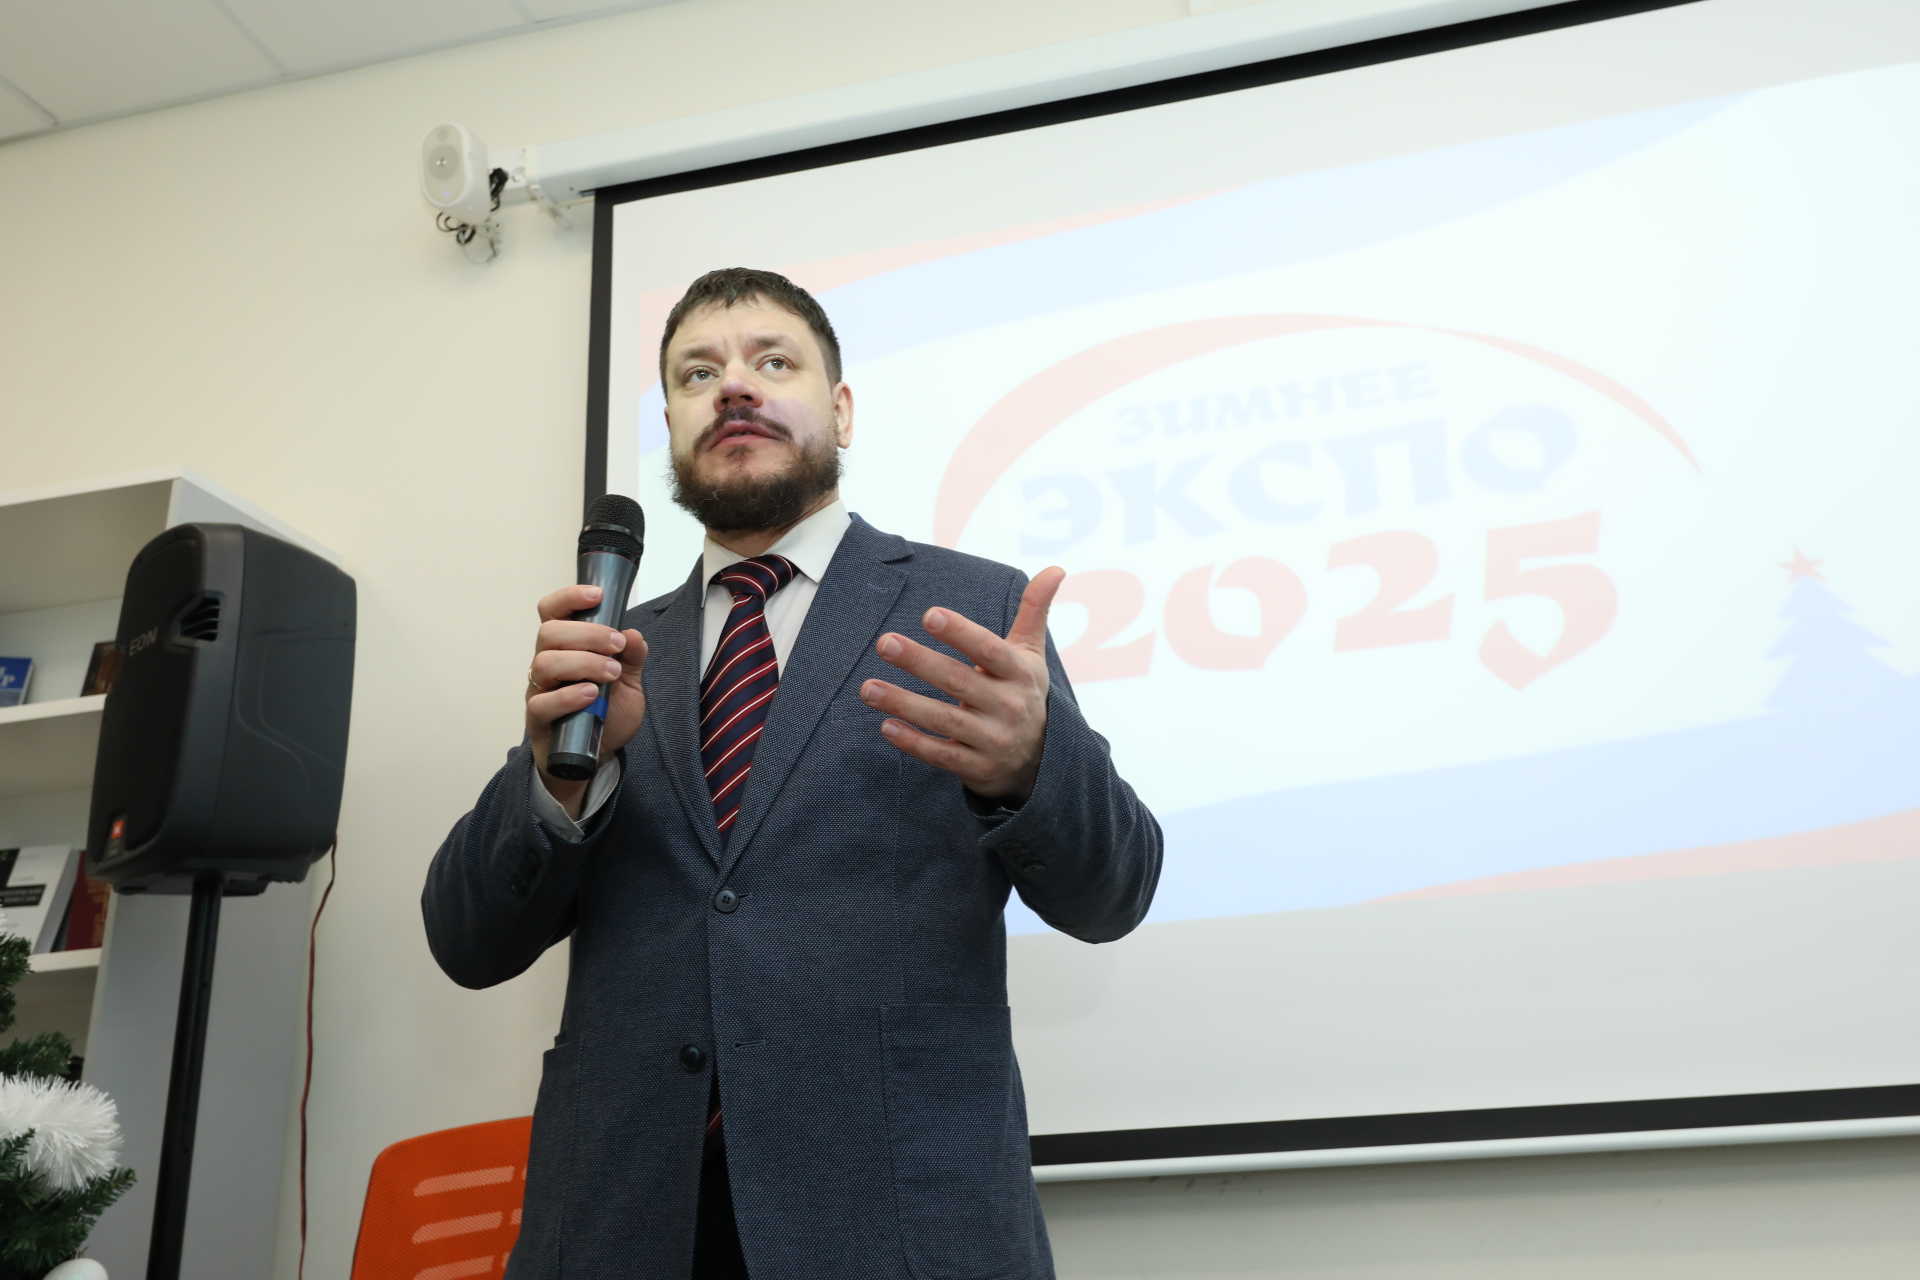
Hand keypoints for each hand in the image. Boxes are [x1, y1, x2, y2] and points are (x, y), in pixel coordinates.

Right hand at [526, 584, 647, 814]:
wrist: (595, 756)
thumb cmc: (605, 713)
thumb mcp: (628, 683)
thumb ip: (632, 658)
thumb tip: (633, 635)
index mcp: (565, 647)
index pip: (553, 612)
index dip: (569, 598)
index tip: (597, 595)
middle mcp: (547, 663)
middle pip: (549, 633)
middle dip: (587, 634)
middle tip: (617, 645)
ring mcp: (540, 690)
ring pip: (544, 663)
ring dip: (582, 663)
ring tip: (610, 674)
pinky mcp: (538, 719)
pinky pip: (542, 703)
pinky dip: (568, 696)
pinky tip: (591, 695)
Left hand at [860, 567, 1064, 802]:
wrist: (1043, 761)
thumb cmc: (1024, 694)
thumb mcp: (1031, 655)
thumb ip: (1034, 611)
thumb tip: (1056, 567)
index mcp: (1019, 673)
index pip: (989, 650)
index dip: (960, 633)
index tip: (929, 615)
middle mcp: (1008, 706)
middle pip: (958, 681)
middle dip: (920, 661)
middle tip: (884, 642)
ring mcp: (993, 740)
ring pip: (944, 720)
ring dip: (904, 703)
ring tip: (868, 688)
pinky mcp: (977, 768)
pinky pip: (941, 755)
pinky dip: (914, 743)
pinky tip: (886, 726)